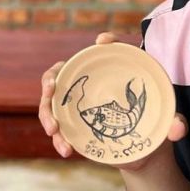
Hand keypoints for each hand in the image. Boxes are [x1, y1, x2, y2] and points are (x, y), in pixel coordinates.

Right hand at [38, 32, 187, 166]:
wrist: (145, 151)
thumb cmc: (157, 127)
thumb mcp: (168, 125)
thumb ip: (176, 125)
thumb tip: (178, 128)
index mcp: (119, 73)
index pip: (110, 49)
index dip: (106, 42)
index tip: (102, 42)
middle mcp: (95, 83)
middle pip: (65, 70)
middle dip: (51, 79)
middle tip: (50, 91)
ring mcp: (80, 102)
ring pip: (53, 98)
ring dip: (47, 112)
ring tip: (54, 131)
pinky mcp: (74, 121)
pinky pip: (56, 122)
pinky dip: (57, 136)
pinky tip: (65, 150)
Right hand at [38, 32, 118, 157]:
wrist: (143, 111)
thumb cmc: (128, 78)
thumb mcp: (125, 58)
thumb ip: (115, 43)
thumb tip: (100, 39)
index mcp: (72, 76)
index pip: (52, 75)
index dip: (48, 81)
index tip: (52, 88)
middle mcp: (67, 95)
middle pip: (47, 104)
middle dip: (46, 116)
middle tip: (53, 128)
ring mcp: (71, 114)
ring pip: (53, 124)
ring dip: (55, 136)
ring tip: (65, 149)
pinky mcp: (78, 130)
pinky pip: (64, 137)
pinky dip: (63, 144)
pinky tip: (68, 151)